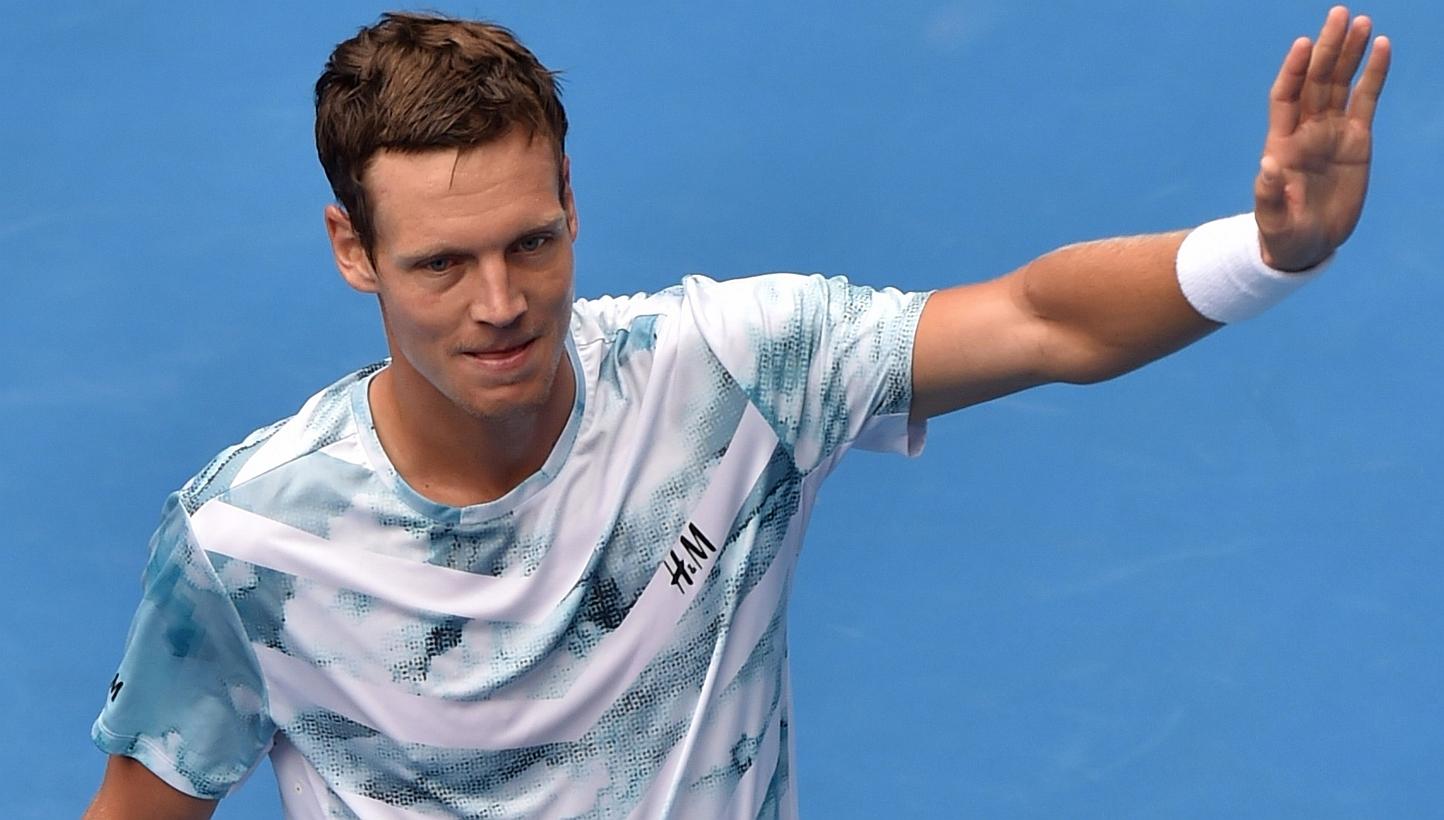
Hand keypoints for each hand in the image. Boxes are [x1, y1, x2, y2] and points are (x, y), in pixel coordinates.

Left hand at [1255, 5, 1389, 270]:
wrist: (1307, 246)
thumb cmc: (1283, 235)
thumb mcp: (1273, 221)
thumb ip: (1269, 195)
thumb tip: (1267, 168)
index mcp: (1282, 145)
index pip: (1285, 98)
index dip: (1292, 71)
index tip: (1302, 44)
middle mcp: (1306, 131)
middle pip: (1316, 81)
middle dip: (1326, 49)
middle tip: (1338, 13)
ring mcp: (1331, 132)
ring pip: (1340, 83)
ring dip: (1349, 53)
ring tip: (1362, 21)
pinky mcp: (1356, 139)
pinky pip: (1366, 99)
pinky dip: (1374, 74)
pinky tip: (1382, 46)